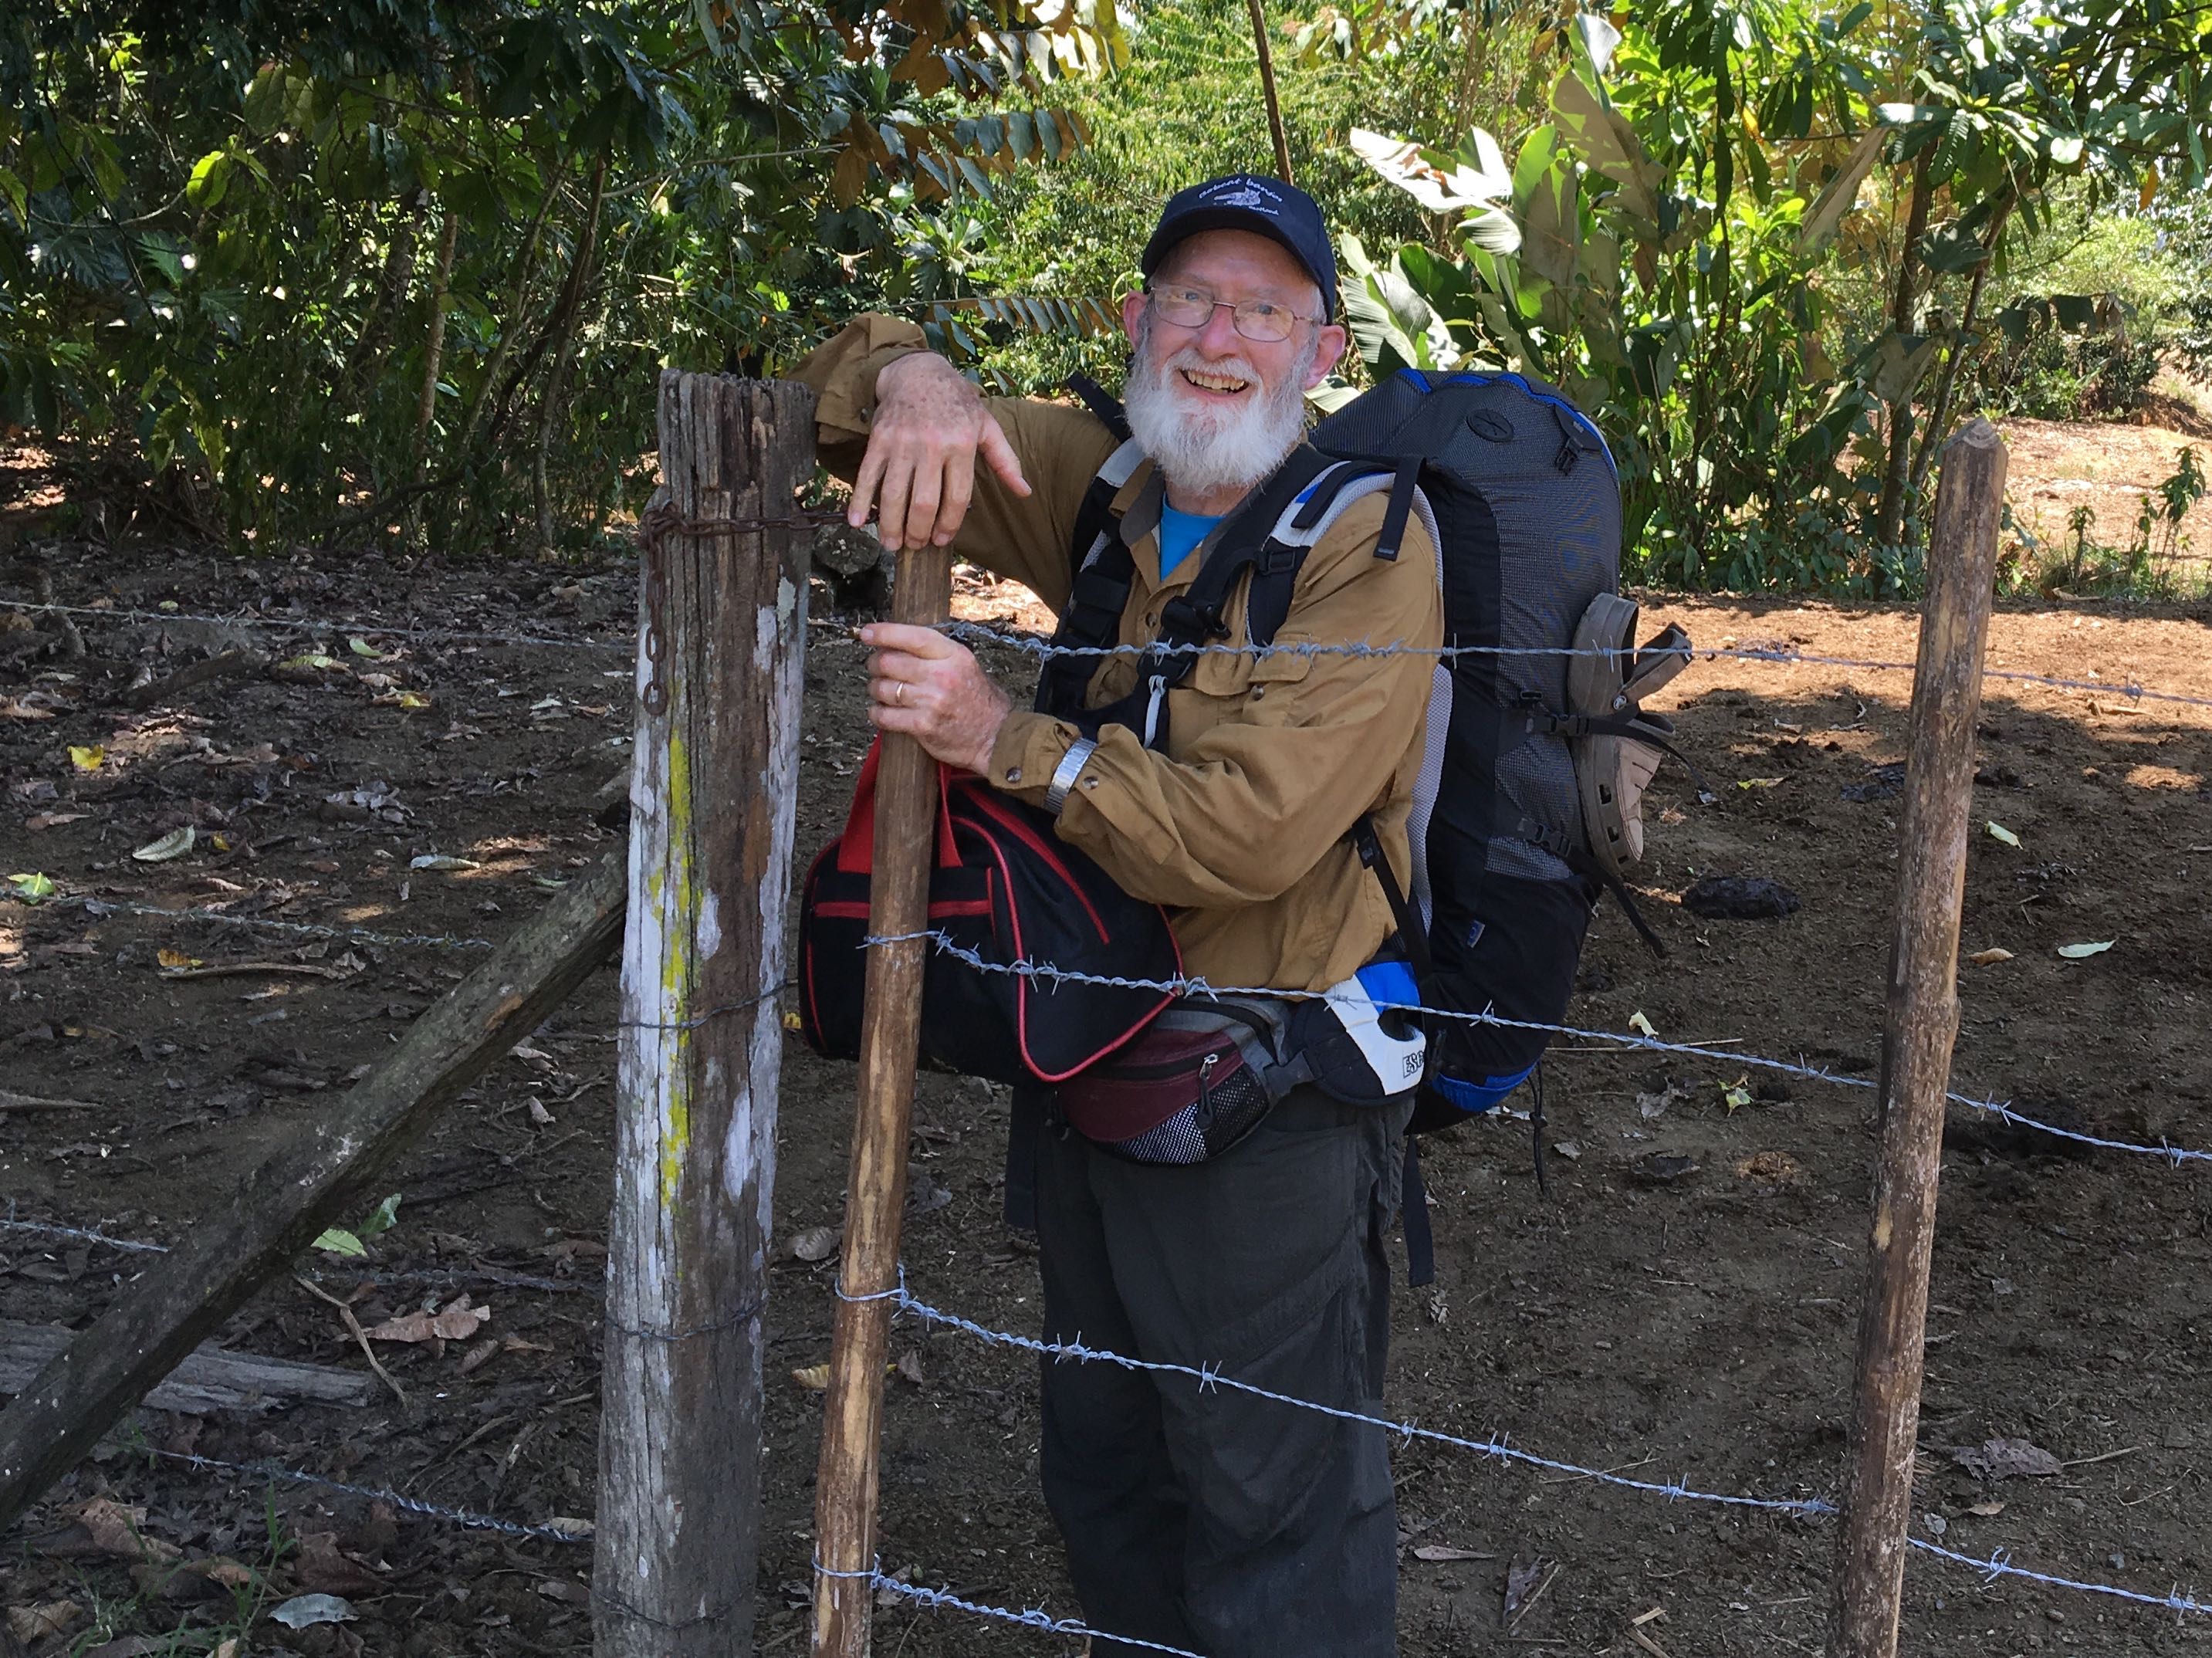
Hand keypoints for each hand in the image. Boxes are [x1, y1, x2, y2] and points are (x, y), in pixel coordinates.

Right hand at [849, 353, 1029, 551]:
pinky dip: (860, 500)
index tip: (941, 540)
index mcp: (962, 444)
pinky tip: (855, 522)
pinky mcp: (879, 438)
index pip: (956, 497)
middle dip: (919, 531)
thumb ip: (1005, 460)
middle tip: (916, 545)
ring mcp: (903, 442)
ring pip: (894, 494)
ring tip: (891, 544)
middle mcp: (932, 444)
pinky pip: (868, 474)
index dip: (948, 525)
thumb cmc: (957, 403)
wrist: (918, 372)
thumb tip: (1024, 491)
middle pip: (924, 502)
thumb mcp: (987, 425)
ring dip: (891, 525)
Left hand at [863, 622, 1011, 774]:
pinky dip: (877, 713)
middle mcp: (941, 675)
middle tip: (876, 669)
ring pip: (883, 688)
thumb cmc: (981, 702)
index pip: (912, 636)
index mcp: (953, 655)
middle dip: (875, 665)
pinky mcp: (922, 726)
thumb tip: (898, 644)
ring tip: (883, 692)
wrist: (997, 738)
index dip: (884, 633)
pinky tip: (882, 712)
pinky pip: (884, 716)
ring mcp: (931, 701)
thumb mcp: (967, 666)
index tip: (867, 633)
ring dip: (876, 690)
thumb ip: (937, 654)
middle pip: (889, 662)